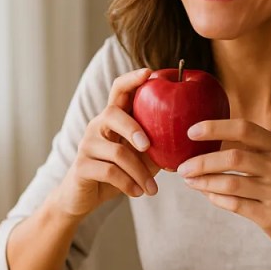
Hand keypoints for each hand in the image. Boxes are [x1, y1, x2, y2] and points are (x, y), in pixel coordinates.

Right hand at [52, 68, 160, 217]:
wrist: (84, 197)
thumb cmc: (117, 172)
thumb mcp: (141, 157)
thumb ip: (157, 146)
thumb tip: (188, 142)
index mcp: (113, 118)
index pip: (119, 90)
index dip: (132, 79)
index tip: (149, 72)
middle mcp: (97, 126)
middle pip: (113, 114)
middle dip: (133, 128)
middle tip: (148, 146)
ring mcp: (87, 145)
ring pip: (117, 152)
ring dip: (140, 173)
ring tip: (153, 189)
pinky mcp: (81, 166)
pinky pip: (109, 172)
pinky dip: (128, 184)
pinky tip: (138, 193)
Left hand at [176, 119, 270, 251]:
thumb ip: (253, 151)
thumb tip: (209, 144)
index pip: (244, 129)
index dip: (215, 127)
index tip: (191, 132)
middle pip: (233, 157)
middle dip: (202, 161)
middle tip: (182, 167)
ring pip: (230, 183)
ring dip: (204, 182)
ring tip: (189, 181)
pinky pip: (235, 205)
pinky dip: (216, 198)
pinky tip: (208, 195)